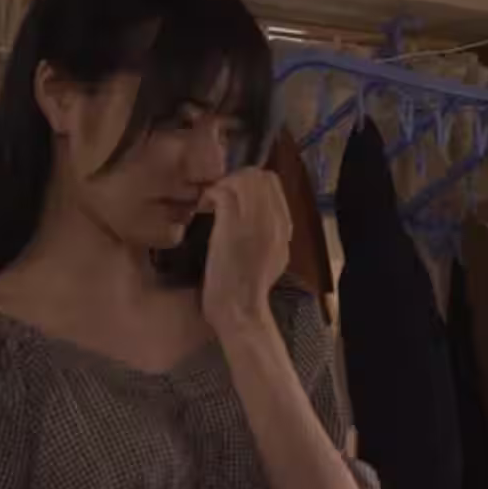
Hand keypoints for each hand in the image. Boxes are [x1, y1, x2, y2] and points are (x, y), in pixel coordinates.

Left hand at [201, 171, 291, 335]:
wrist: (240, 312)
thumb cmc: (249, 292)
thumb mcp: (272, 259)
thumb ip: (271, 233)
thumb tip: (259, 212)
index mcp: (284, 228)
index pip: (272, 182)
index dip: (250, 182)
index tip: (235, 196)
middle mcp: (272, 221)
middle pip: (257, 176)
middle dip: (235, 179)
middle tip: (220, 196)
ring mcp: (252, 223)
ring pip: (240, 180)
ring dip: (222, 185)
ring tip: (211, 202)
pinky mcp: (231, 228)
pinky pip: (222, 192)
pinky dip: (210, 194)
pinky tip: (203, 208)